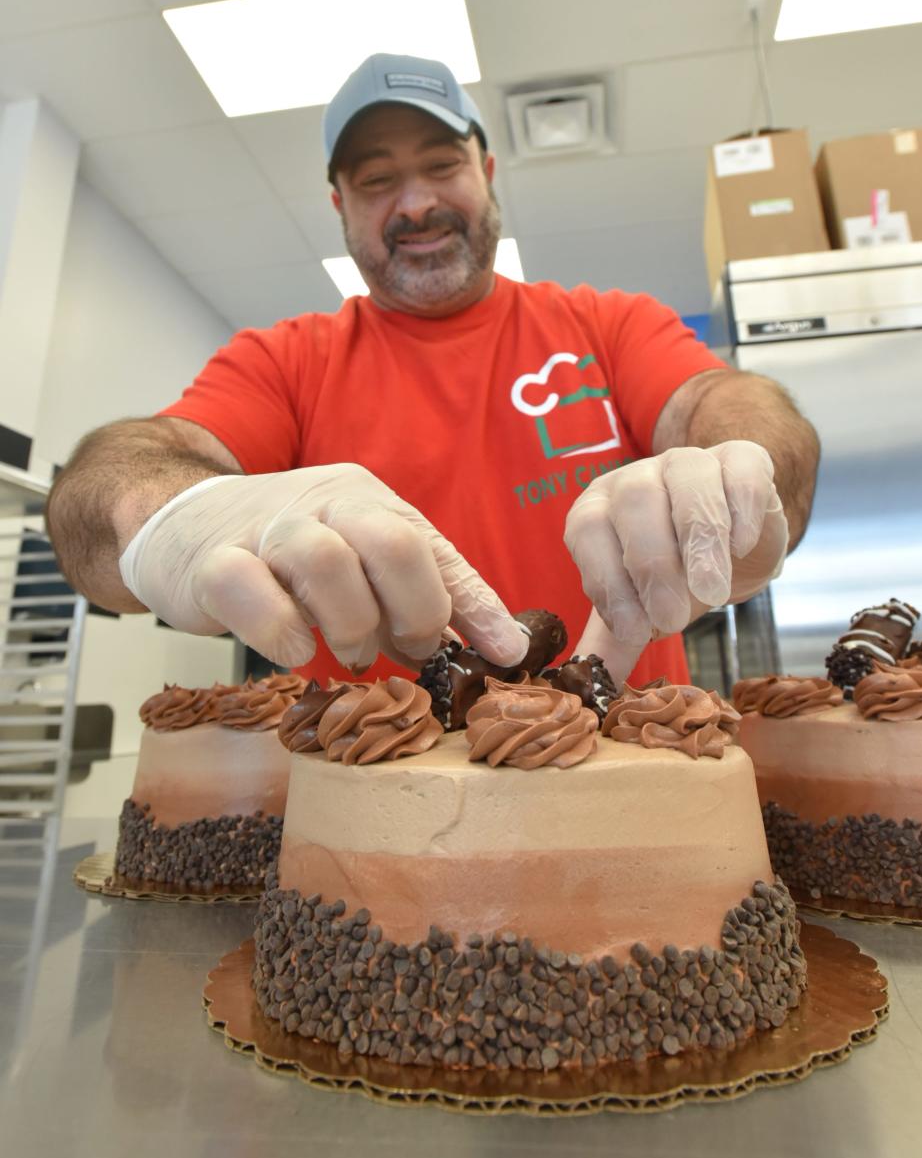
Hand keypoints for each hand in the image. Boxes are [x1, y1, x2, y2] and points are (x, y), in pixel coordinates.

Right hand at [118, 464, 528, 671]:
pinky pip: (253, 592)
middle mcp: (322, 504)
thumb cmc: (286, 558)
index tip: (504, 656)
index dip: (476, 607)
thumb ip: (424, 595)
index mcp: (367, 501)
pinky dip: (282, 634)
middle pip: (391, 543)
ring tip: (349, 652)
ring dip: (350, 626)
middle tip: (404, 650)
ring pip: (327, 563)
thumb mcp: (362, 563)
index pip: (434, 549)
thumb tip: (502, 648)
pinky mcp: (214, 563)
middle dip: (413, 613)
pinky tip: (294, 652)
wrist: (180, 524)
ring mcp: (265, 529)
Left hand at [564, 441, 788, 681]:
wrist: (737, 543)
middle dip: (652, 565)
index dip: (608, 582)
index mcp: (598, 510)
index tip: (635, 632)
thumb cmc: (677, 574)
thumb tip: (588, 686)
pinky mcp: (740, 457)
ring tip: (711, 593)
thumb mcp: (642, 606)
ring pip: (687, 482)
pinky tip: (741, 546)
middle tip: (674, 618)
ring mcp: (688, 462)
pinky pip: (738, 471)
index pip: (588, 532)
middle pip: (635, 503)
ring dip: (699, 542)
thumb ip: (616, 639)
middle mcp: (636, 478)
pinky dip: (741, 509)